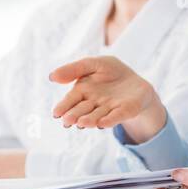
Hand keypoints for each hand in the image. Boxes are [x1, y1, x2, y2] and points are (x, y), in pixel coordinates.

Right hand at [47, 55, 161, 134]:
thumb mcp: (92, 64)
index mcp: (83, 92)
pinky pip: (116, 116)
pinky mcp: (125, 111)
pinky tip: (102, 124)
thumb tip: (51, 76)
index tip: (56, 113)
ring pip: (97, 116)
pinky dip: (110, 120)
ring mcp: (109, 109)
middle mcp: (94, 104)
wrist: (136, 81)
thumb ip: (73, 69)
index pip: (70, 100)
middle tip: (67, 121)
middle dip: (75, 115)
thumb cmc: (111, 72)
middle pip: (82, 110)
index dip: (63, 107)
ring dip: (90, 120)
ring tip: (81, 123)